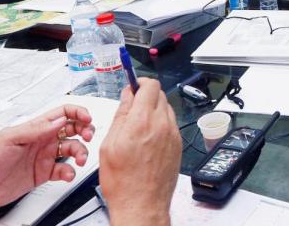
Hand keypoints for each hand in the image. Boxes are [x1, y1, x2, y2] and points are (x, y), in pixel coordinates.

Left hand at [0, 104, 94, 219]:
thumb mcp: (9, 139)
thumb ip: (35, 129)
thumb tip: (57, 121)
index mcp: (35, 128)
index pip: (62, 113)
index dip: (77, 113)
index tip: (87, 118)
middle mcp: (42, 140)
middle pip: (72, 129)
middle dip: (85, 130)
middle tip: (88, 137)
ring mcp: (44, 157)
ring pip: (72, 149)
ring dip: (80, 153)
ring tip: (78, 160)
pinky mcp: (44, 173)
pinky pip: (64, 170)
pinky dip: (70, 172)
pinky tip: (67, 174)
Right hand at [100, 79, 180, 225]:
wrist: (142, 205)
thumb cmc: (123, 182)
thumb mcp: (109, 144)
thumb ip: (121, 115)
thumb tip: (127, 96)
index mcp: (142, 122)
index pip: (150, 86)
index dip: (140, 82)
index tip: (133, 86)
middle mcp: (162, 125)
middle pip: (160, 94)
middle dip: (146, 96)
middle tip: (132, 107)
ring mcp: (173, 135)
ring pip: (167, 109)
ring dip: (154, 110)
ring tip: (139, 126)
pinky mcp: (178, 145)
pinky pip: (171, 124)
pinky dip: (161, 124)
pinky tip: (148, 139)